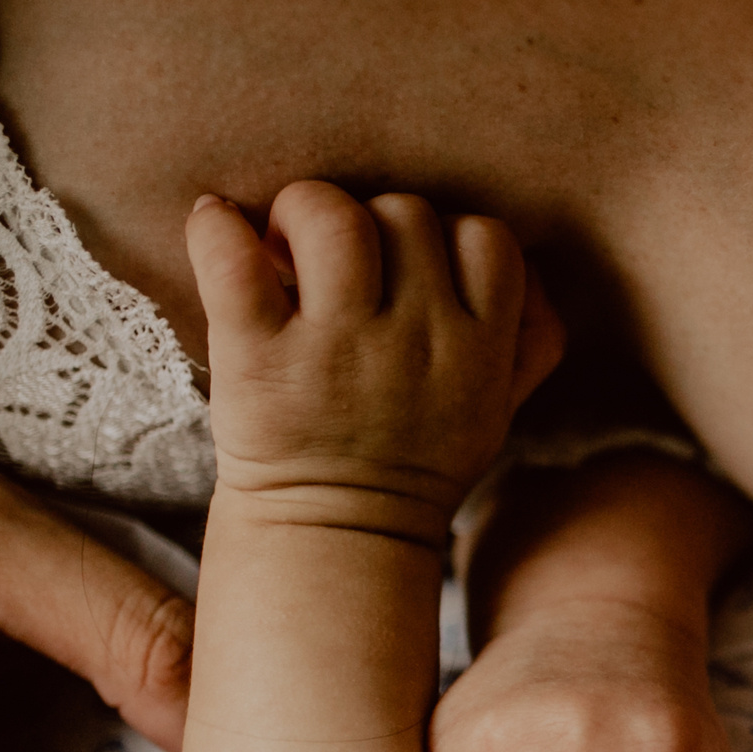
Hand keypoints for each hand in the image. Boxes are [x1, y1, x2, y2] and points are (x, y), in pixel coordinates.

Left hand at [186, 181, 562, 530]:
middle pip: (407, 214)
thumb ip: (529, 343)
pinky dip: (216, 229)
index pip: (486, 239)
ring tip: (282, 247)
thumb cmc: (414, 464)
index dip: (446, 234)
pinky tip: (217, 227)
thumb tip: (536, 272)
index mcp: (479, 351)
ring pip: (332, 218)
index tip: (408, 265)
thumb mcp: (497, 412)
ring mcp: (336, 349)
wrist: (338, 540)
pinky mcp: (259, 359)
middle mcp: (416, 341)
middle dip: (369, 222)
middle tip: (335, 262)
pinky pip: (230, 259)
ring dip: (300, 211)